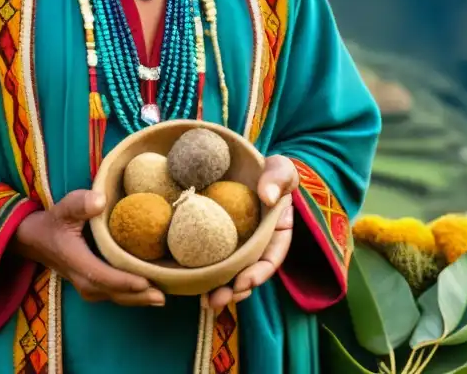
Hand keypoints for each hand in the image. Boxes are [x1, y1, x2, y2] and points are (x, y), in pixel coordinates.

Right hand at [12, 189, 165, 306]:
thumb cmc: (54, 222)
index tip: (147, 282)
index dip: (125, 281)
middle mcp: (83, 280)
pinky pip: (114, 294)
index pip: (103, 276)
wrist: (35, 239)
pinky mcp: (92, 285)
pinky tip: (148, 291)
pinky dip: (131, 295)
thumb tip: (100, 201)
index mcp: (77, 262)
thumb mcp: (63, 208)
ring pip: (115, 297)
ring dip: (137, 299)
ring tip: (160, 296)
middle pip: (114, 293)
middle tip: (162, 297)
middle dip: (138, 297)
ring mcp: (87, 286)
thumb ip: (79, 203)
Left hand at [206, 155, 298, 311]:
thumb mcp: (280, 168)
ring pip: (227, 273)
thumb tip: (269, 197)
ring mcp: (232, 245)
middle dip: (233, 291)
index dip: (258, 274)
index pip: (270, 259)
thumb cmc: (265, 168)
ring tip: (205, 302)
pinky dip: (200, 274)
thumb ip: (279, 177)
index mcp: (274, 234)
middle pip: (246, 274)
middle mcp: (254, 245)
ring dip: (217, 290)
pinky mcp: (211, 241)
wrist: (238, 164)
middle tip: (216, 300)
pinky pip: (207, 260)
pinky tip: (187, 284)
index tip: (244, 281)